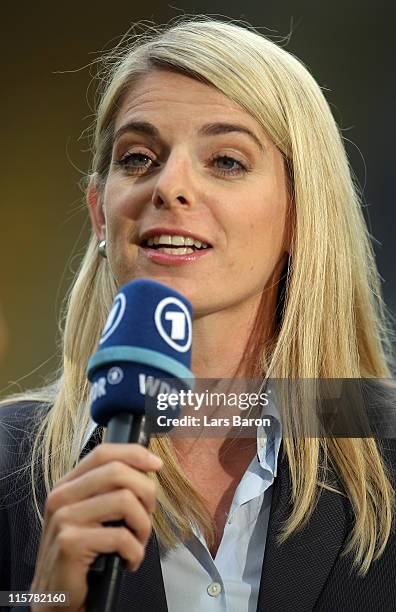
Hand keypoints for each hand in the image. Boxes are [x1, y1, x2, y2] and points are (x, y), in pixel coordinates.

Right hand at [30, 443, 161, 611]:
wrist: (55, 598)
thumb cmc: (81, 555)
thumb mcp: (91, 515)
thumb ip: (109, 490)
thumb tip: (147, 467)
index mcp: (67, 485)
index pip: (103, 452)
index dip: (134, 454)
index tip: (155, 464)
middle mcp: (62, 496)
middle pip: (117, 472)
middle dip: (145, 492)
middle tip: (146, 516)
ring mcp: (64, 518)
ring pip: (124, 501)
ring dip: (143, 526)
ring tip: (138, 542)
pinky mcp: (70, 543)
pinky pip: (121, 537)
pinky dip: (135, 552)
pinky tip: (129, 561)